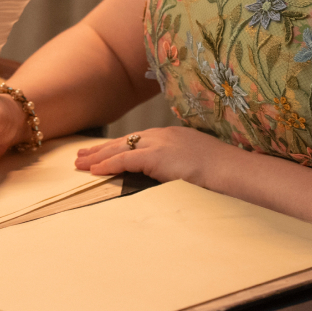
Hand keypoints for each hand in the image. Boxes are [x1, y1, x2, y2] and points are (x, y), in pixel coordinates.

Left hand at [74, 126, 229, 185]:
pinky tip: (94, 171)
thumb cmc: (221, 171)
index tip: (103, 151)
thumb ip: (179, 165)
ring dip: (98, 157)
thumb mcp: (196, 163)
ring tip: (79, 163)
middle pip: (125, 140)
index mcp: (173, 135)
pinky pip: (125, 160)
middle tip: (82, 155)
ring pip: (120, 148)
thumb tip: (170, 176)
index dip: (118, 146)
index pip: (139, 139)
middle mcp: (163, 135)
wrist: (232, 169)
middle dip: (101, 148)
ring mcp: (160, 144)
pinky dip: (108, 165)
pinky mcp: (157, 156)